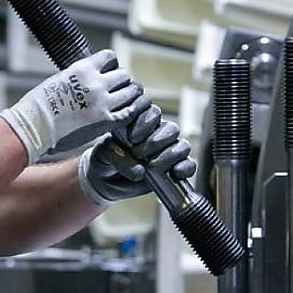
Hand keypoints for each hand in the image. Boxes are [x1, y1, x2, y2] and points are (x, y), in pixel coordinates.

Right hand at [0, 49, 146, 163]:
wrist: (33, 126)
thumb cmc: (39, 105)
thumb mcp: (59, 79)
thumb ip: (78, 77)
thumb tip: (87, 77)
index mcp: (83, 69)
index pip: (110, 57)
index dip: (111, 65)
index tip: (108, 72)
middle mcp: (96, 83)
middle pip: (124, 76)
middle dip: (121, 82)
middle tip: (116, 91)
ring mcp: (103, 103)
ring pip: (131, 93)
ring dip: (128, 97)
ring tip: (121, 103)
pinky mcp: (105, 122)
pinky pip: (128, 113)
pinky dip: (128, 113)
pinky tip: (122, 115)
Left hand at [78, 104, 195, 205]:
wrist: (103, 180)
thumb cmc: (105, 159)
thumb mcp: (104, 154)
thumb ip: (118, 156)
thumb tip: (140, 171)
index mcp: (141, 123)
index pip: (153, 113)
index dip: (146, 123)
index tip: (131, 138)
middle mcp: (157, 135)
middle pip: (171, 129)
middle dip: (156, 141)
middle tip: (139, 153)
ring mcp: (167, 152)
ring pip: (182, 146)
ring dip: (169, 155)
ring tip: (152, 166)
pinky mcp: (173, 169)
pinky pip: (188, 165)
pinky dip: (185, 168)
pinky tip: (175, 172)